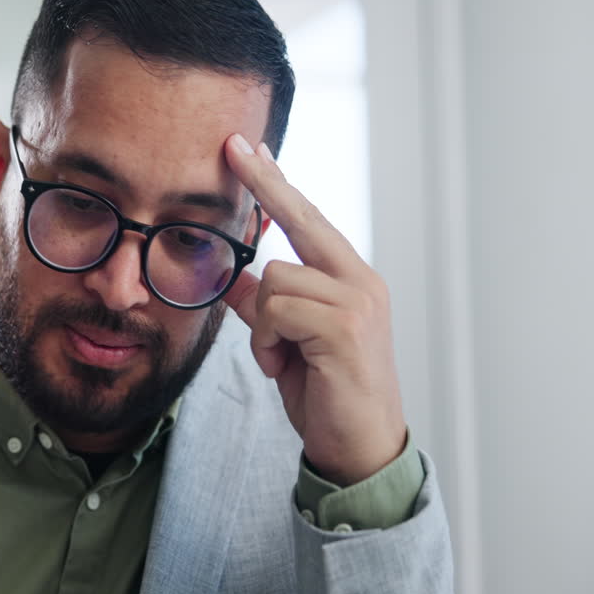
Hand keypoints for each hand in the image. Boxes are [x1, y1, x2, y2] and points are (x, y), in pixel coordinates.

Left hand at [221, 134, 405, 485]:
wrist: (359, 448)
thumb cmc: (326, 392)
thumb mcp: (285, 341)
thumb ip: (263, 305)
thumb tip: (234, 277)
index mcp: (350, 279)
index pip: (307, 219)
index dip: (276, 184)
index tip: (249, 149)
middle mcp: (360, 282)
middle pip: (300, 221)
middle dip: (265, 185)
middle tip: (233, 146)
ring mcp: (357, 303)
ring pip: (274, 279)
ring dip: (261, 325)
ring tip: (280, 357)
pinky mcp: (344, 328)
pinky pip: (276, 311)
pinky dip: (266, 341)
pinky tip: (285, 366)